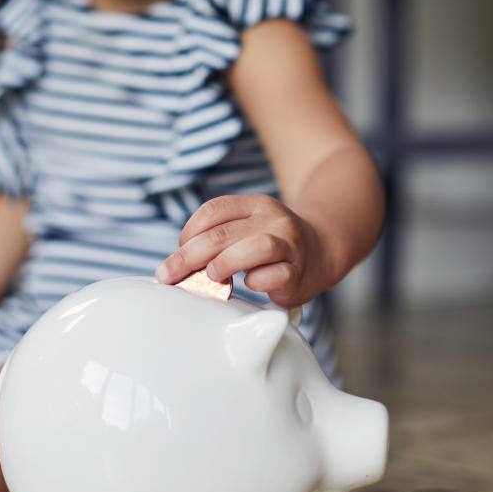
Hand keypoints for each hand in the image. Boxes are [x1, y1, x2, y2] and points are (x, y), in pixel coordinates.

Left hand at [155, 195, 333, 307]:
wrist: (323, 250)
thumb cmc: (273, 245)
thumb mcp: (245, 230)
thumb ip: (217, 239)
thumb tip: (176, 265)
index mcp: (255, 205)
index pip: (213, 211)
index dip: (188, 234)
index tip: (176, 255)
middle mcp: (273, 220)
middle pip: (223, 233)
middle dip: (188, 256)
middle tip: (169, 275)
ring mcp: (290, 245)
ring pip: (256, 247)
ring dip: (225, 263)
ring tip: (212, 275)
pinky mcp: (299, 273)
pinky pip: (276, 276)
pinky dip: (257, 282)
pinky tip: (249, 286)